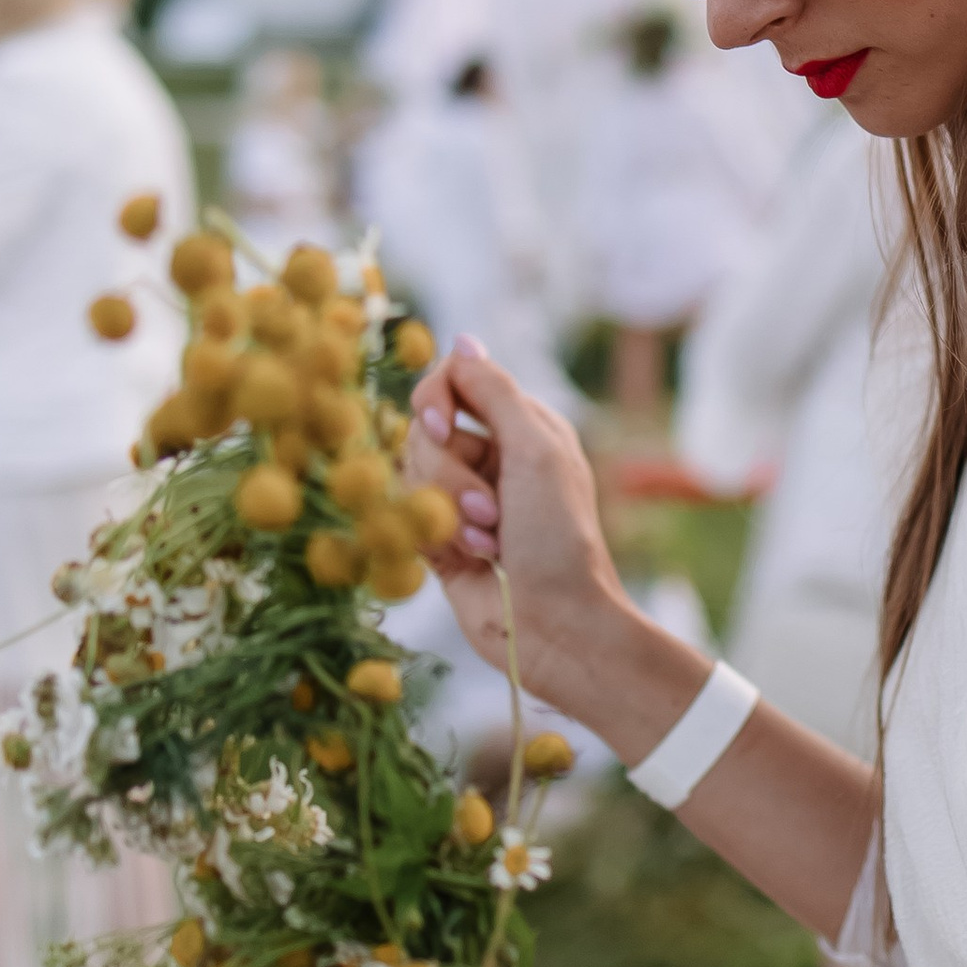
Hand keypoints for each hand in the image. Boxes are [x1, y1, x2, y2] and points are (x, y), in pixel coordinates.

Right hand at [410, 338, 634, 703]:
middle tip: (492, 511)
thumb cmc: (559, 538)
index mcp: (523, 427)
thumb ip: (493, 389)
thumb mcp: (536, 448)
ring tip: (489, 544)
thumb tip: (461, 339)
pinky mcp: (441, 542)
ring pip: (411, 476)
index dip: (436, 399)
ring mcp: (464, 501)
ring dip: (449, 511)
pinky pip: (407, 517)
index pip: (454, 381)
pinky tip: (472, 561)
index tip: (441, 426)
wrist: (555, 626)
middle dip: (450, 473)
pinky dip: (436, 538)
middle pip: (425, 432)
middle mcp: (493, 458)